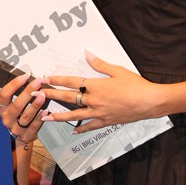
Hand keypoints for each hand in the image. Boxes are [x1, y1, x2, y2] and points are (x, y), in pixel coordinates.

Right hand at [0, 72, 48, 150]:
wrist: (21, 133)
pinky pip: (34, 125)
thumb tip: (28, 78)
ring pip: (26, 115)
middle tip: (37, 83)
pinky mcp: (25, 135)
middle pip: (17, 105)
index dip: (14, 84)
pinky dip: (40, 117)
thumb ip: (18, 93)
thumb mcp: (13, 104)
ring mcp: (15, 128)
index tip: (24, 76)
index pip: (4, 94)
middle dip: (28, 92)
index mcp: (2, 108)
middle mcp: (6, 118)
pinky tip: (46, 110)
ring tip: (42, 95)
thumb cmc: (18, 115)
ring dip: (35, 105)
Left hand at [39, 50, 168, 130]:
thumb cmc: (136, 84)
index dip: (56, 80)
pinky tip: (73, 131)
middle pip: (67, 98)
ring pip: (74, 115)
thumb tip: (86, 54)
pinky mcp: (106, 121)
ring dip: (58, 116)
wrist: (150, 102)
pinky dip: (81, 128)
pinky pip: (89, 126)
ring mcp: (98, 113)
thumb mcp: (117, 70)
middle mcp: (93, 100)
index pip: (71, 82)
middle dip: (50, 96)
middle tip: (35, 96)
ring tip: (45, 117)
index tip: (44, 78)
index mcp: (95, 86)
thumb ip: (99, 64)